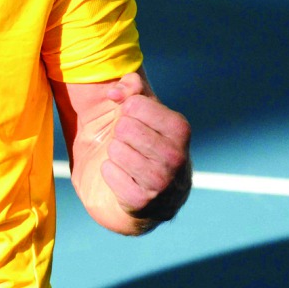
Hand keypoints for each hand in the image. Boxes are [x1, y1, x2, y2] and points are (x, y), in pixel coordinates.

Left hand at [100, 73, 190, 222]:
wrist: (145, 190)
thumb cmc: (142, 140)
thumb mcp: (141, 109)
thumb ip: (130, 87)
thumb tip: (114, 92)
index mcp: (180, 129)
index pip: (134, 104)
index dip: (126, 110)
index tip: (135, 120)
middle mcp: (176, 157)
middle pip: (124, 127)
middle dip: (119, 132)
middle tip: (131, 143)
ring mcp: (161, 183)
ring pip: (115, 149)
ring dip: (114, 152)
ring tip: (128, 159)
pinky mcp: (141, 202)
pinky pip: (108, 172)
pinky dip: (109, 172)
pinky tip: (123, 176)